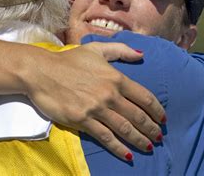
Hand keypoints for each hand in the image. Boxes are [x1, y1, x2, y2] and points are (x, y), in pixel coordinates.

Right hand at [23, 42, 164, 160]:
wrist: (41, 72)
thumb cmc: (68, 60)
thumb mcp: (95, 49)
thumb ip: (121, 50)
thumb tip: (142, 54)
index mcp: (115, 77)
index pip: (144, 97)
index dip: (156, 110)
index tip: (162, 119)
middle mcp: (109, 94)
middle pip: (138, 116)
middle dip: (152, 128)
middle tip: (159, 136)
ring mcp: (96, 109)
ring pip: (125, 128)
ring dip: (140, 140)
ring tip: (150, 147)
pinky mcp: (82, 121)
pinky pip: (105, 137)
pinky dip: (119, 147)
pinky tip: (128, 154)